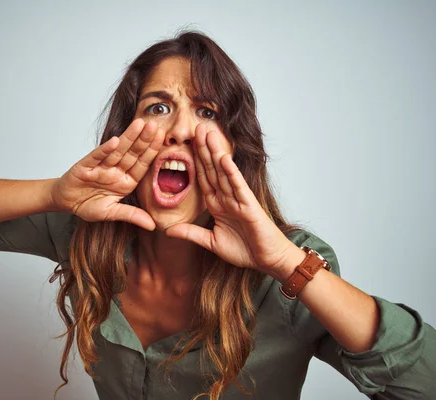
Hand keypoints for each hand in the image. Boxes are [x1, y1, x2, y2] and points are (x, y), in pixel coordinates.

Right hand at [52, 119, 163, 230]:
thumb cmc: (88, 204)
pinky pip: (96, 156)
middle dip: (144, 139)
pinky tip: (115, 140)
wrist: (65, 201)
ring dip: (128, 137)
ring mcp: (101, 167)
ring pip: (117, 150)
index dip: (151, 152)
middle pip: (132, 153)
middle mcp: (115, 171)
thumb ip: (131, 215)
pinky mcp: (85, 166)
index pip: (141, 165)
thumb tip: (153, 226)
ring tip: (140, 124)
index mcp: (125, 181)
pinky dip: (105, 150)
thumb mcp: (111, 213)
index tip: (163, 139)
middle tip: (155, 125)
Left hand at [165, 124, 297, 276]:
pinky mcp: (249, 206)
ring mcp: (239, 199)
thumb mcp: (211, 242)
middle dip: (204, 148)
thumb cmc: (244, 250)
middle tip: (197, 126)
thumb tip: (168, 231)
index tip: (187, 143)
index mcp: (218, 204)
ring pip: (224, 172)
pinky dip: (231, 173)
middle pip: (212, 169)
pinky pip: (238, 187)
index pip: (204, 178)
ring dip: (216, 153)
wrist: (267, 260)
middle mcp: (227, 197)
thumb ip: (191, 234)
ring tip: (209, 133)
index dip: (195, 160)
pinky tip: (224, 158)